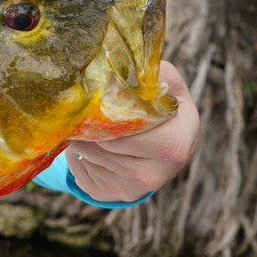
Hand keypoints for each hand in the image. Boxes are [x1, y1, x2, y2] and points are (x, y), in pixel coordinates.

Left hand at [66, 60, 199, 202]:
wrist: (163, 146)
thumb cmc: (162, 108)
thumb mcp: (166, 85)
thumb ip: (150, 74)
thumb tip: (119, 61)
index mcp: (178, 142)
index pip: (130, 126)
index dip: (111, 111)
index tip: (102, 97)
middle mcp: (158, 174)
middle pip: (103, 142)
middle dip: (91, 123)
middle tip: (88, 108)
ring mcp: (133, 190)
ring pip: (87, 153)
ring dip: (82, 136)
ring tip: (94, 126)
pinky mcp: (109, 195)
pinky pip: (79, 169)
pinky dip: (78, 154)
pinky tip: (94, 145)